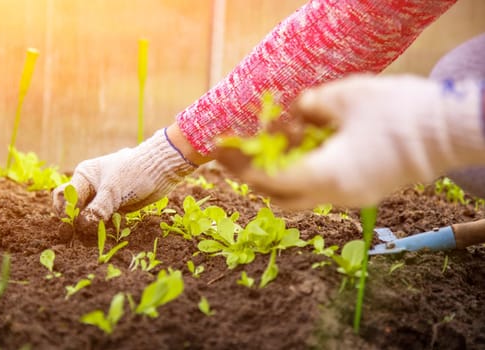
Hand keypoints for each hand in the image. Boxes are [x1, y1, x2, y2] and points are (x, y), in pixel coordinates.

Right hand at [52, 128, 195, 232]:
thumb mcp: (113, 191)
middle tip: (81, 236)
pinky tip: (113, 230)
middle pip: (75, 210)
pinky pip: (105, 222)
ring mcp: (103, 198)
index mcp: (84, 176)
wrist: (161, 170)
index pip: (65, 196)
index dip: (66, 213)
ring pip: (90, 218)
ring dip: (93, 228)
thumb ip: (97, 209)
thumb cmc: (134, 173)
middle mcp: (91, 187)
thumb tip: (82, 227)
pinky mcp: (116, 208)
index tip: (71, 227)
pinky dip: (106, 228)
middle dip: (78, 223)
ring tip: (99, 234)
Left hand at [217, 74, 484, 207]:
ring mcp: (349, 199)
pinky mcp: (361, 193)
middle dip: (252, 175)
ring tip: (271, 143)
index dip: (239, 166)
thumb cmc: (400, 112)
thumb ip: (310, 107)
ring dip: (277, 174)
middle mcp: (335, 196)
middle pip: (278, 196)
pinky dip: (301, 172)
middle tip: (236, 151)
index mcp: (328, 175)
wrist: (449, 132)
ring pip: (298, 195)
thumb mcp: (346, 97)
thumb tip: (295, 113)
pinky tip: (302, 147)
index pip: (268, 181)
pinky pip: (319, 189)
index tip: (219, 150)